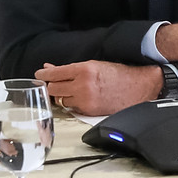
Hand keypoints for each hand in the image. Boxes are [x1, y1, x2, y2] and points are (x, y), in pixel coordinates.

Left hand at [33, 61, 162, 113]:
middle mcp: (83, 85)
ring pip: (60, 100)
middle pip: (53, 88)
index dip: (44, 74)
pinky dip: (71, 104)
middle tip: (52, 83)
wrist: (139, 87)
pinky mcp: (89, 111)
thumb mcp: (94, 65)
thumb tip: (50, 68)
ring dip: (61, 96)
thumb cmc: (118, 74)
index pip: (54, 73)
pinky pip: (71, 108)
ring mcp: (86, 100)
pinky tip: (77, 98)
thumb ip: (70, 69)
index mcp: (84, 69)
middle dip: (51, 86)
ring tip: (67, 91)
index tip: (39, 75)